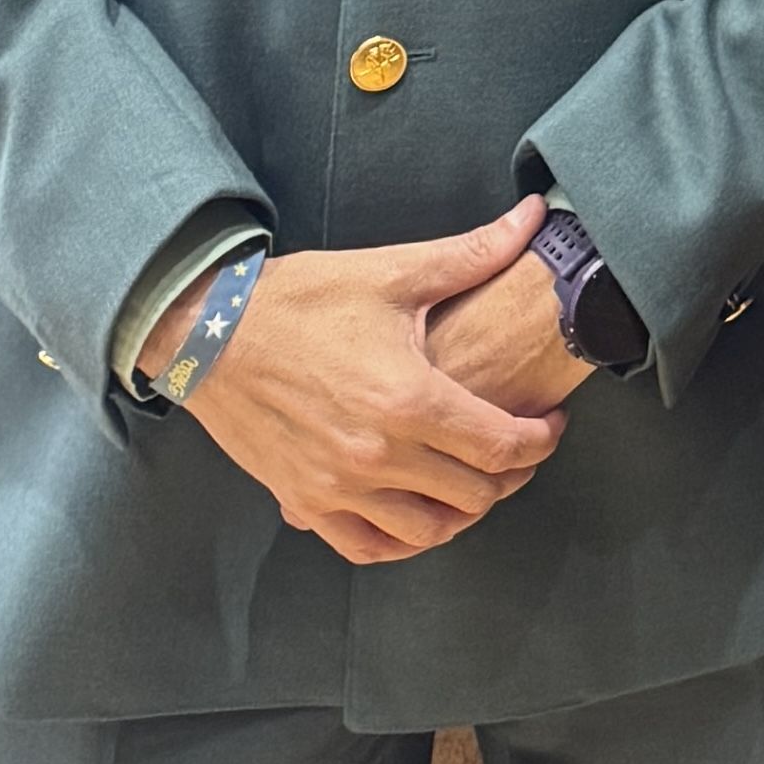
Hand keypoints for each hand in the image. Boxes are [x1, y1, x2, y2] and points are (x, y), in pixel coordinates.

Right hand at [163, 197, 568, 564]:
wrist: (211, 333)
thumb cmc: (303, 300)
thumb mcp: (391, 272)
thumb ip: (472, 254)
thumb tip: (533, 216)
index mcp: (408, 400)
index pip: (501, 445)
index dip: (541, 441)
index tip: (551, 425)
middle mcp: (375, 455)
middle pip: (473, 494)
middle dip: (512, 475)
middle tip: (521, 448)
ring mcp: (336, 488)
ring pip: (426, 532)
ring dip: (463, 512)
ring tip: (475, 480)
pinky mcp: (303, 502)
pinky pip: (367, 547)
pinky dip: (403, 540)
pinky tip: (418, 512)